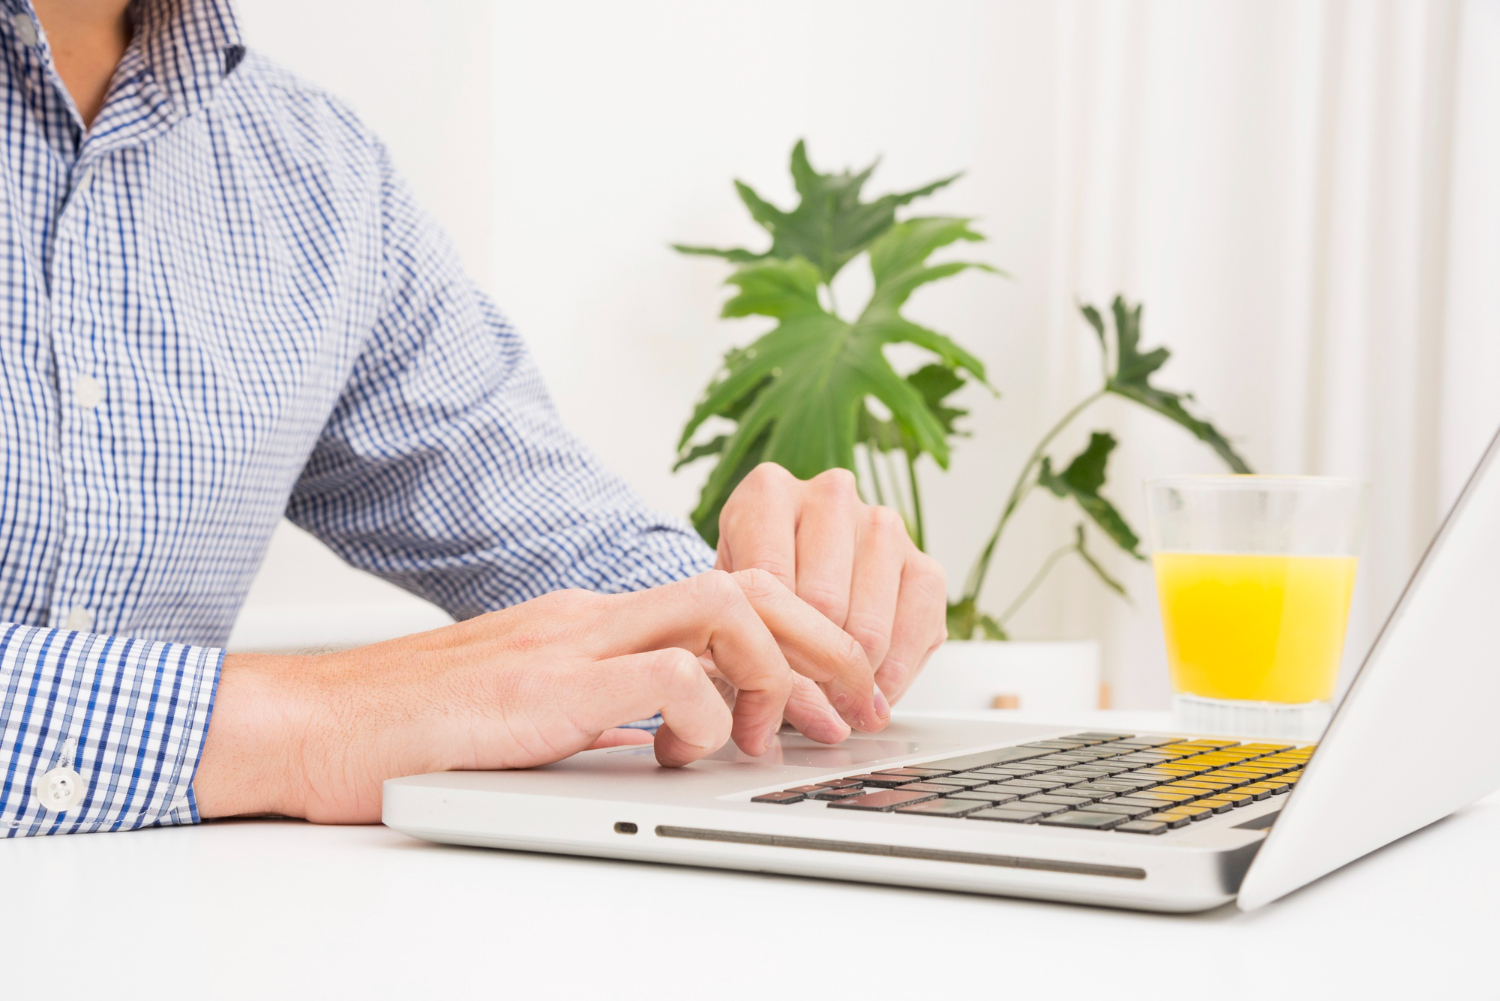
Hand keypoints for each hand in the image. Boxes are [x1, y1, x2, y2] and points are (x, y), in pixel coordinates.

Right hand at [194, 570, 882, 823]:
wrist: (309, 723)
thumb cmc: (407, 726)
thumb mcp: (527, 711)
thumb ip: (597, 709)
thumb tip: (663, 732)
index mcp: (589, 618)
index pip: (724, 591)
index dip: (799, 635)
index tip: (834, 693)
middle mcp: (589, 614)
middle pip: (746, 584)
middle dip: (822, 640)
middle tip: (856, 705)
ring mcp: (567, 642)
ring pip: (722, 610)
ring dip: (776, 671)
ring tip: (782, 735)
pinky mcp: (543, 687)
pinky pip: (665, 677)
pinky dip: (706, 713)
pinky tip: (692, 753)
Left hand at [716, 464, 947, 719]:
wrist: (799, 578)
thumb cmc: (759, 592)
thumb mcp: (737, 609)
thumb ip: (757, 647)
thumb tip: (810, 712)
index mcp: (768, 493)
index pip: (770, 582)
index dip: (767, 649)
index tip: (767, 690)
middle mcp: (831, 495)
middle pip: (822, 605)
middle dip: (811, 671)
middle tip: (803, 707)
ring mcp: (883, 525)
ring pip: (868, 627)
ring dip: (854, 679)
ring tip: (835, 701)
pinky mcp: (924, 562)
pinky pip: (917, 632)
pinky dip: (893, 676)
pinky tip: (872, 689)